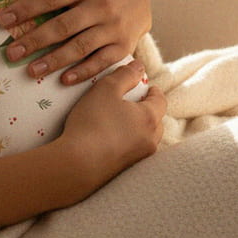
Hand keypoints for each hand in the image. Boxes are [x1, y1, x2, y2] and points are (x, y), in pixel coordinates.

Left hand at [0, 0, 151, 83]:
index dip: (26, 9)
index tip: (3, 20)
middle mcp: (101, 5)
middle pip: (63, 26)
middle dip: (34, 40)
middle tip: (11, 53)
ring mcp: (113, 28)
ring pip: (80, 47)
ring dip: (54, 61)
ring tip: (31, 71)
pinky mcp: (122, 46)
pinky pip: (101, 62)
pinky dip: (83, 72)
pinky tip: (64, 80)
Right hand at [59, 59, 166, 187]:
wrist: (77, 164)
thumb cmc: (93, 122)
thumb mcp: (106, 88)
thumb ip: (125, 75)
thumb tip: (139, 67)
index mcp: (150, 118)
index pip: (161, 101)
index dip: (153, 91)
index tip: (145, 86)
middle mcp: (150, 140)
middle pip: (156, 121)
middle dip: (147, 110)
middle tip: (132, 102)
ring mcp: (139, 158)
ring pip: (145, 138)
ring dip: (137, 128)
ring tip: (119, 120)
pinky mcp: (125, 171)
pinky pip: (131, 151)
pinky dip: (126, 142)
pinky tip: (108, 139)